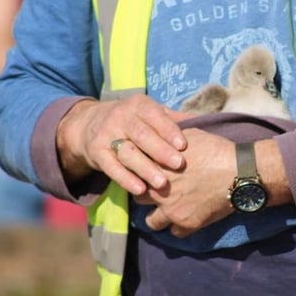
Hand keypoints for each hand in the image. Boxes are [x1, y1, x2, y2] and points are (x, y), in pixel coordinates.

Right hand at [56, 95, 191, 194]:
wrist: (91, 124)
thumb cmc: (133, 121)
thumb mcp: (150, 113)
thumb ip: (174, 119)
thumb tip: (205, 120)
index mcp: (139, 105)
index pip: (155, 117)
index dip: (170, 131)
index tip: (184, 145)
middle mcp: (121, 116)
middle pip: (142, 135)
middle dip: (161, 151)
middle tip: (179, 165)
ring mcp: (107, 134)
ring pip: (128, 152)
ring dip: (145, 168)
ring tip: (163, 183)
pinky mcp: (97, 152)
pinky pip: (111, 167)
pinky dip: (125, 179)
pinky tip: (140, 190)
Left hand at [134, 128, 235, 236]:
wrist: (239, 171)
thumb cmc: (216, 149)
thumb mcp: (188, 134)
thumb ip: (168, 139)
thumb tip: (160, 136)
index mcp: (156, 166)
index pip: (132, 173)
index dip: (138, 174)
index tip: (145, 174)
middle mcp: (158, 189)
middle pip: (138, 198)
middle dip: (146, 195)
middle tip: (156, 193)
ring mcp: (171, 209)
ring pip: (151, 222)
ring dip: (157, 216)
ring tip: (167, 210)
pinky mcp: (187, 223)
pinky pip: (174, 233)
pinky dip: (178, 227)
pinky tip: (186, 217)